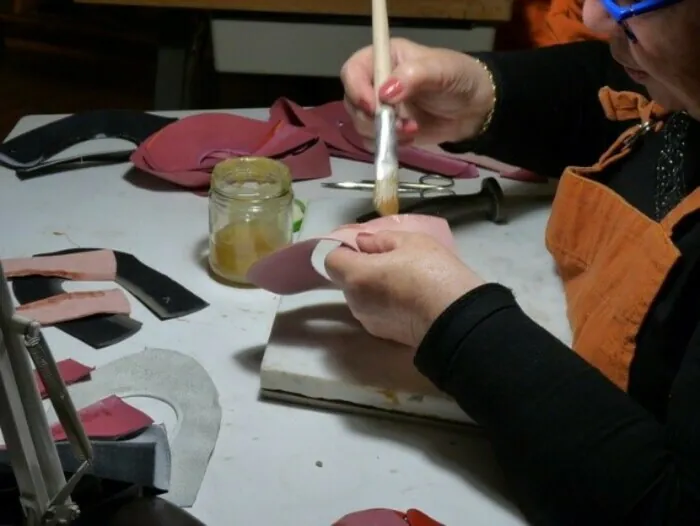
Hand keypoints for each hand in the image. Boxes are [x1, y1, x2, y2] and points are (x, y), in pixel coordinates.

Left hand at [324, 230, 484, 347]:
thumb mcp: (411, 242)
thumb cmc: (432, 272)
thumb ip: (380, 240)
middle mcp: (355, 301)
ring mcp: (368, 321)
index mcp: (356, 276)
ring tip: (402, 279)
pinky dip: (384, 303)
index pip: (331, 259)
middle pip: (346, 279)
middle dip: (360, 267)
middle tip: (390, 259)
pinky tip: (407, 297)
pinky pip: (375, 311)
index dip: (344, 249)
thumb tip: (362, 242)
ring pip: (360, 296)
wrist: (457, 318)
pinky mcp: (383, 335)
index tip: (364, 246)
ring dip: (372, 286)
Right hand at [340, 37, 494, 146]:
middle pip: (352, 102)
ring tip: (412, 129)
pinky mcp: (387, 130)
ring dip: (382, 132)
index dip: (356, 89)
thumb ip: (413, 76)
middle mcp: (376, 82)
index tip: (373, 106)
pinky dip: (387, 144)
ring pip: (360, 124)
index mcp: (384, 58)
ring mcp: (380, 108)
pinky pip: (373, 141)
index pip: (352, 71)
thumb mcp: (441, 70)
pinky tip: (410, 138)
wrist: (475, 109)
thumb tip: (385, 93)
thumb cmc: (459, 79)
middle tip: (399, 124)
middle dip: (372, 117)